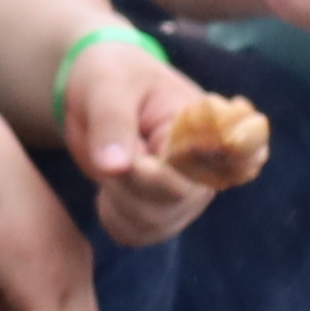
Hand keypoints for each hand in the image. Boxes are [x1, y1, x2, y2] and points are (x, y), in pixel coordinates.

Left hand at [58, 30, 223, 248]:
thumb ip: (113, 121)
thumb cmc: (110, 76)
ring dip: (118, 201)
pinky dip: (115, 218)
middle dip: (129, 185)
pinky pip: (140, 234)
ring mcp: (190, 194)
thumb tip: (115, 166)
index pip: (209, 165)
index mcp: (207, 125)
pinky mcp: (166, 212)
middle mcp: (208, 165)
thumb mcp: (106, 84)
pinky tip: (110, 188)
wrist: (100, 91)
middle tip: (107, 152)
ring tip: (109, 162)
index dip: (172, 174)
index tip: (140, 163)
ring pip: (155, 224)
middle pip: (175, 202)